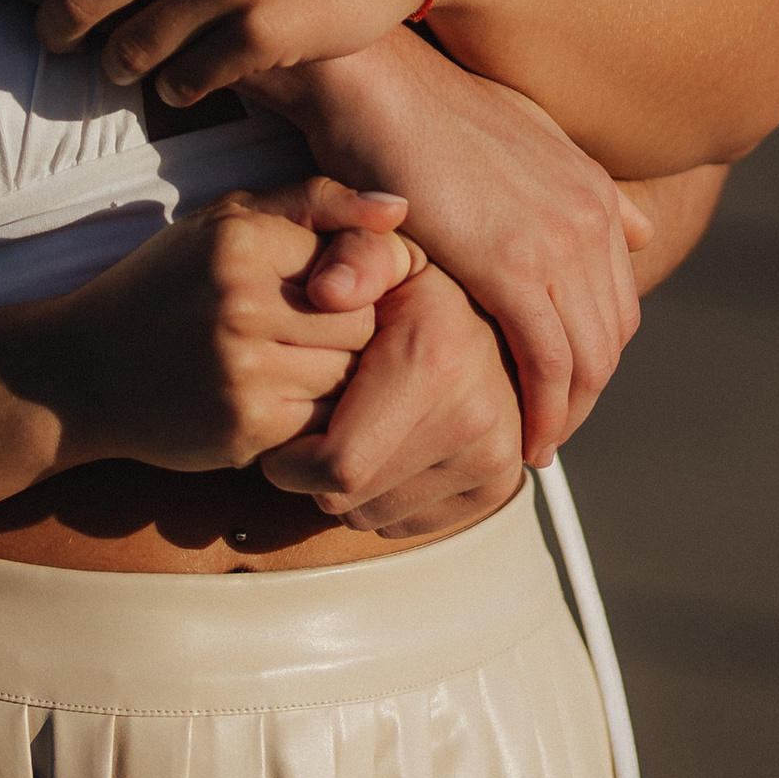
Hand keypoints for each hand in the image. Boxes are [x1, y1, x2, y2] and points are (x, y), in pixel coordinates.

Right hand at [36, 186, 418, 476]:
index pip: (359, 259)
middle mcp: (243, 303)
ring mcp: (244, 371)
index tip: (334, 292)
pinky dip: (310, 416)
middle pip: (362, 324)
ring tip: (289, 363)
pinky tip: (274, 398)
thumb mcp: (225, 221)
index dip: (357, 280)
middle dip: (349, 331)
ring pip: (347, 377)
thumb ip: (315, 203)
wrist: (80, 373)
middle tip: (312, 332)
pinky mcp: (245, 430)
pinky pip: (322, 424)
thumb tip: (400, 207)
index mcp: (241, 240)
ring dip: (331, 376)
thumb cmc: (165, 287)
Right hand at [247, 33, 642, 465]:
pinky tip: (524, 437)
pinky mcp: (512, 264)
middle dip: (584, 395)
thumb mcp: (518, 135)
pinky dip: (545, 408)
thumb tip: (636, 227)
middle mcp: (590, 215)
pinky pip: (548, 359)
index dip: (593, 358)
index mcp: (592, 190)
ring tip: (533, 446)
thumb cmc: (418, 109)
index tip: (559, 394)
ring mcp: (557, 239)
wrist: (371, 84)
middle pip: (610, 337)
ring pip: (588, 357)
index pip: (616, 302)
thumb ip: (575, 185)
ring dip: (568, 413)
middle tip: (545, 432)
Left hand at [258, 260, 524, 537]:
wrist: (497, 318)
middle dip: (313, 472)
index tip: (281, 433)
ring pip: (372, 515)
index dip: (291, 460)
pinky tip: (390, 445)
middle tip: (316, 424)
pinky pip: (405, 524)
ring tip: (357, 427)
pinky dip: (384, 496)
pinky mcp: (496, 486)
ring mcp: (493, 458)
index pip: (338, 464)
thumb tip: (325, 291)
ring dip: (349, 485)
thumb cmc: (416, 288)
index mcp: (435, 361)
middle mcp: (474, 416)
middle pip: (349, 497)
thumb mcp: (385, 253)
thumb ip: (351, 253)